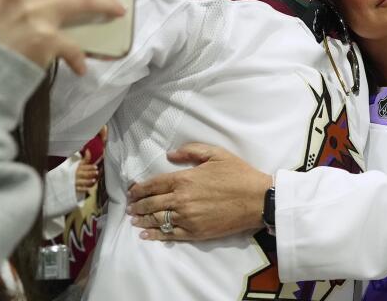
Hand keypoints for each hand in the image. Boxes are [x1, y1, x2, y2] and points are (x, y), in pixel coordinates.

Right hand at [75, 149, 98, 192]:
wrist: (61, 179)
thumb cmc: (72, 171)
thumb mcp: (79, 164)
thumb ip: (85, 158)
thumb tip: (88, 150)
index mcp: (77, 168)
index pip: (84, 167)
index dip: (90, 167)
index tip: (95, 167)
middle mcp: (76, 174)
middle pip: (84, 173)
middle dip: (90, 173)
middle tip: (96, 172)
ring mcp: (74, 181)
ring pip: (81, 181)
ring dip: (88, 181)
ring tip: (93, 180)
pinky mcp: (73, 188)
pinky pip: (78, 189)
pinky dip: (83, 189)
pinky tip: (88, 189)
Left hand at [127, 143, 272, 240]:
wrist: (257, 199)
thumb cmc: (238, 174)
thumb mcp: (216, 154)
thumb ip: (191, 151)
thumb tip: (170, 154)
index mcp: (185, 179)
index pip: (154, 184)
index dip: (139, 188)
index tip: (131, 191)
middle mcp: (181, 199)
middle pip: (151, 203)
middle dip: (137, 205)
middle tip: (130, 206)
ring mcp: (187, 218)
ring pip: (157, 219)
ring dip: (142, 219)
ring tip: (134, 220)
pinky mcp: (195, 232)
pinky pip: (169, 235)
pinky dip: (155, 235)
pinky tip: (146, 235)